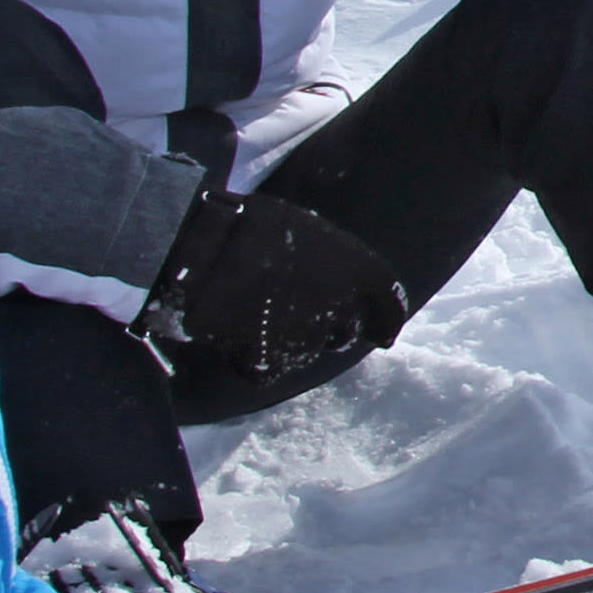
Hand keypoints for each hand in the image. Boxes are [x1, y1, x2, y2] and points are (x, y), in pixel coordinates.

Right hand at [143, 187, 412, 389]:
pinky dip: (253, 359)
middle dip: (329, 330)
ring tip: (255, 312)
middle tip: (295, 313)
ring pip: (305, 352)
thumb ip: (327, 258)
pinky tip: (233, 336)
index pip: (387, 302)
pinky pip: (268, 369)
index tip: (383, 335)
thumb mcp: (303, 227)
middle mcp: (341, 307)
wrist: (205, 248)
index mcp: (358, 267)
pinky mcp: (271, 362)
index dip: (386, 319)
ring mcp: (307, 338)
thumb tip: (330, 276)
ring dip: (288, 341)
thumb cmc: (251, 223)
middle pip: (344, 333)